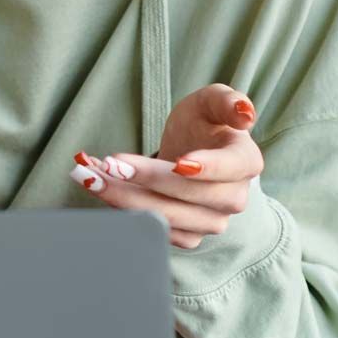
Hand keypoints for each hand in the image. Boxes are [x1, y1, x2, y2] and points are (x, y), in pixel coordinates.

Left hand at [70, 84, 261, 251]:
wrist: (191, 152)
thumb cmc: (202, 124)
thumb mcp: (211, 102)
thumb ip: (226, 101)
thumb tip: (245, 112)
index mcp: (246, 162)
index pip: (230, 168)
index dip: (206, 168)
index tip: (178, 162)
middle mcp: (233, 198)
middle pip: (190, 195)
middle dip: (146, 180)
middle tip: (110, 163)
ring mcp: (211, 221)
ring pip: (166, 217)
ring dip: (124, 197)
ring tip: (91, 175)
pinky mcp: (188, 236)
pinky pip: (153, 230)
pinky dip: (121, 210)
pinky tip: (98, 186)